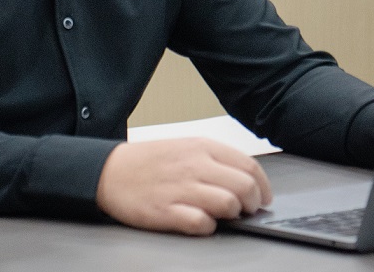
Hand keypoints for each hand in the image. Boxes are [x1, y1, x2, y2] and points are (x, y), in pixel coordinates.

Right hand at [95, 137, 272, 235]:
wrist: (109, 171)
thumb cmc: (149, 162)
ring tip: (223, 215)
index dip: (263, 185)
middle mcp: (194, 166)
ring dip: (232, 214)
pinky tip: (201, 222)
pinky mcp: (166, 211)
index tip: (264, 197)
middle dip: (252, 203)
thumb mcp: (185, 147)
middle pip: (245, 186)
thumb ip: (215, 160)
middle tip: (246, 210)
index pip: (249, 165)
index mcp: (202, 147)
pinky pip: (201, 223)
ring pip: (228, 204)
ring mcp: (180, 189)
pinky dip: (207, 226)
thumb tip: (246, 179)